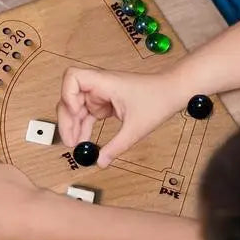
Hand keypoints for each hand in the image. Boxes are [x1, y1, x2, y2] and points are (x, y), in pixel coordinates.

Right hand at [57, 67, 183, 166]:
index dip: (67, 94)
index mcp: (104, 82)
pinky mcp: (105, 102)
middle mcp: (99, 86)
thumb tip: (100, 161)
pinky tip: (83, 141)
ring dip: (73, 126)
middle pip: (69, 97)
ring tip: (75, 146)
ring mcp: (101, 94)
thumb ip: (116, 146)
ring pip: (76, 108)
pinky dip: (83, 126)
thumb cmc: (158, 99)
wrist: (172, 92)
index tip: (75, 113)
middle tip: (69, 142)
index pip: (72, 77)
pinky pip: (88, 114)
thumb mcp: (136, 128)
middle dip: (67, 119)